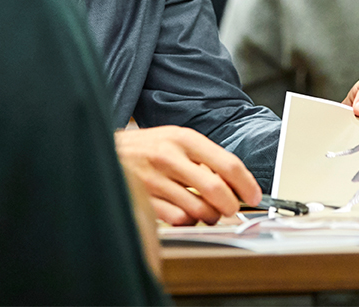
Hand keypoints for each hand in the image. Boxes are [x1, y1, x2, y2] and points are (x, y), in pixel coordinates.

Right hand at [114, 125, 260, 225]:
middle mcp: (170, 156)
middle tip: (233, 209)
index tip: (254, 195)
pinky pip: (177, 219)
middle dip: (231, 205)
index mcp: (184, 138)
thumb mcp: (175, 139)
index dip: (246, 183)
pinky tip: (184, 212)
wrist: (104, 150)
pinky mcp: (144, 199)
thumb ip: (202, 157)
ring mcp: (155, 179)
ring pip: (198, 208)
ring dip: (209, 215)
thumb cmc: (146, 146)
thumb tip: (233, 181)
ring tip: (208, 211)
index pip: (226, 163)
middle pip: (215, 189)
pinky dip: (187, 221)